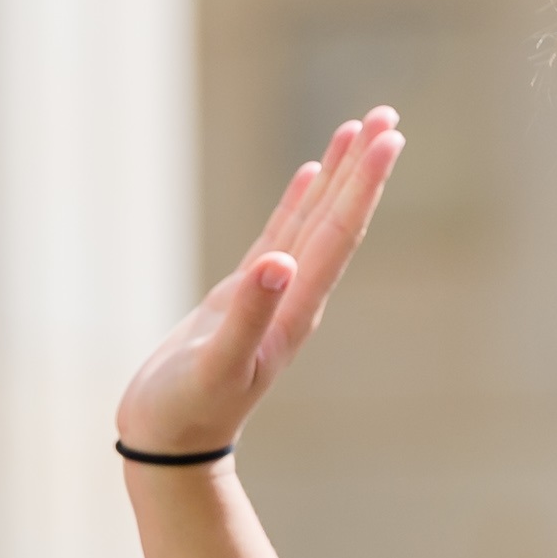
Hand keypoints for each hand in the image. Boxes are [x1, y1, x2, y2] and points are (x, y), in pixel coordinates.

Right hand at [114, 112, 401, 459]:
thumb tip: (278, 264)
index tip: (386, 138)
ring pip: (316, 221)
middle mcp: (296, 297)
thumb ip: (247, 317)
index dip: (362, 185)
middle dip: (363, 167)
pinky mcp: (246, 296)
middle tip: (386, 115)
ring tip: (359, 130)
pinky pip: (284, 235)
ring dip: (340, 177)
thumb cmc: (187, 410)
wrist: (170, 443)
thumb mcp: (215, 367)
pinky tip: (310, 175)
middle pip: (339, 219)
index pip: (338, 235)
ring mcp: (274, 295)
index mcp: (295, 309)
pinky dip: (300, 201)